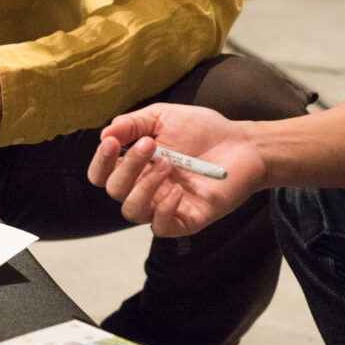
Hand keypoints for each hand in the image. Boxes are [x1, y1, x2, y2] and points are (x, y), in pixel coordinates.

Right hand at [87, 103, 265, 236]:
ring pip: (132, 210)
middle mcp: (145, 188)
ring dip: (144, 186)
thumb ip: (132, 123)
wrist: (243, 144)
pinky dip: (164, 209)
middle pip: (115, 190)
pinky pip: (161, 227)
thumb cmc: (202, 130)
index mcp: (135, 166)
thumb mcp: (163, 117)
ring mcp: (165, 205)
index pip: (102, 174)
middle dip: (126, 166)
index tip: (112, 142)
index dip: (100, 161)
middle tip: (150, 145)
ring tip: (167, 164)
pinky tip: (178, 189)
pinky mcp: (187, 219)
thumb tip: (105, 134)